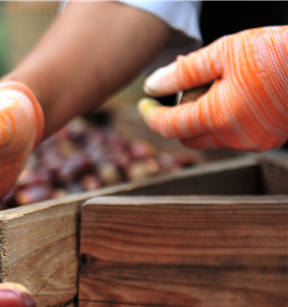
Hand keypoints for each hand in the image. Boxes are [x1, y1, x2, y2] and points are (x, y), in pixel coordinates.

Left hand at [138, 26, 287, 151]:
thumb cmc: (276, 51)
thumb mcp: (222, 52)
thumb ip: (183, 72)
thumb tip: (152, 87)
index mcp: (219, 116)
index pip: (169, 126)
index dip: (151, 115)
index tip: (145, 104)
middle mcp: (235, 136)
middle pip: (187, 137)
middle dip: (179, 117)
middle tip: (185, 88)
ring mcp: (253, 142)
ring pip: (211, 138)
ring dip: (204, 118)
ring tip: (218, 84)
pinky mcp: (268, 140)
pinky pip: (234, 136)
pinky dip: (225, 120)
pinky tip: (237, 94)